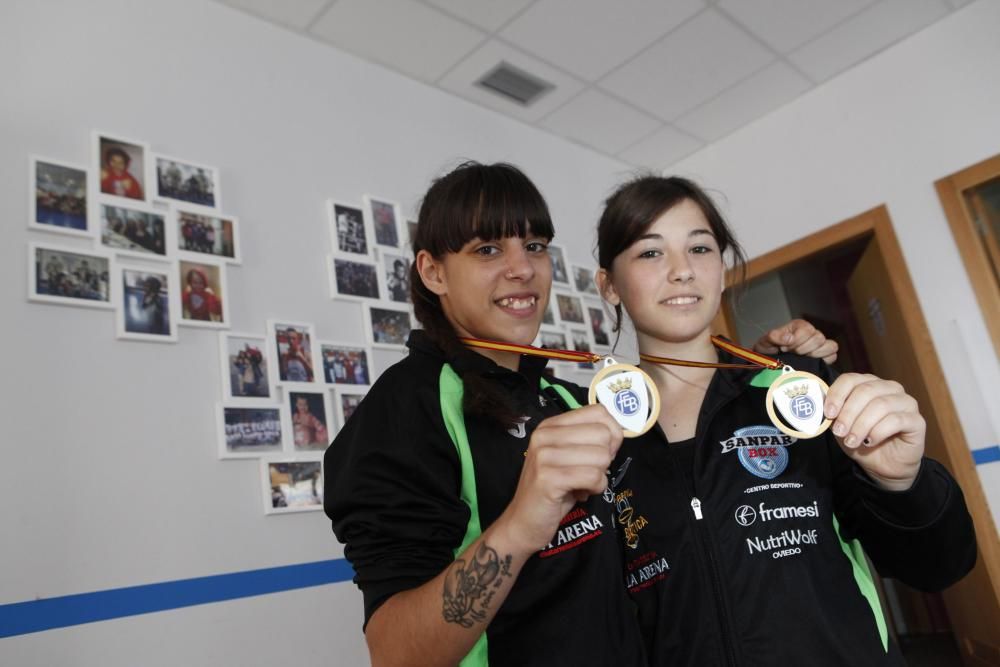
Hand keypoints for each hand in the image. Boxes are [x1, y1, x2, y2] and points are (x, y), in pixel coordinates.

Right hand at [495, 405, 622, 553]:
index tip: (600, 453)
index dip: (611, 434)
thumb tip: (619, 432)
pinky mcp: (548, 478)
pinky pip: (593, 476)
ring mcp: (544, 456)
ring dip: (599, 476)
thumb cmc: (553, 490)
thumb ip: (589, 440)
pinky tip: (581, 493)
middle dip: (605, 458)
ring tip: (581, 484)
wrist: (523, 523)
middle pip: (603, 434)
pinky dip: (595, 488)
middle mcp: (544, 435)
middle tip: (588, 472)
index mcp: (550, 425)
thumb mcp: (569, 456)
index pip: (599, 412)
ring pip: (601, 456)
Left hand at [754, 319, 838, 363]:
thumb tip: (789, 338)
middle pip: (819, 338)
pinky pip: (833, 356)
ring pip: (830, 346)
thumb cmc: (768, 351)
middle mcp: (811, 334)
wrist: (770, 365)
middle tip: (792, 354)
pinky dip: (824, 361)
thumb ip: (774, 336)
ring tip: (801, 359)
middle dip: (803, 348)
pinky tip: (810, 364)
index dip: (797, 340)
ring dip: (815, 354)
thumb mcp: (765, 342)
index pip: (807, 329)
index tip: (785, 348)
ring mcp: (819, 346)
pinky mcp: (824, 358)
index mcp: (799, 326)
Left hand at [824, 373, 924, 490]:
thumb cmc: (862, 441)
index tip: (828, 414)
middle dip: (848, 413)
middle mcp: (889, 388)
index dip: (837, 394)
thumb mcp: (841, 426)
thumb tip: (820, 406)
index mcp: (869, 384)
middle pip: (865, 391)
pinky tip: (870, 441)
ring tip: (852, 441)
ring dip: (861, 425)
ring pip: (881, 405)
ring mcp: (906, 402)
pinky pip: (897, 420)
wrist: (884, 466)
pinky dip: (878, 432)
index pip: (851, 379)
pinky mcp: (917, 420)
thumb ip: (833, 414)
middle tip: (839, 431)